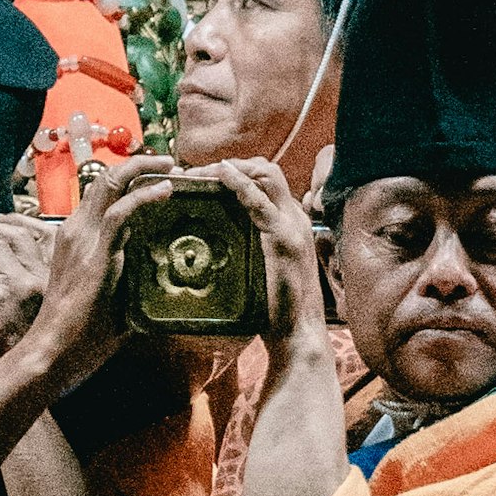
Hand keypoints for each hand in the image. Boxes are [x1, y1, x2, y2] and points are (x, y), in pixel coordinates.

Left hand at [0, 204, 63, 384]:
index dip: (24, 223)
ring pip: (15, 236)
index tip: (0, 221)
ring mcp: (39, 282)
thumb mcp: (10, 306)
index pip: (50, 238)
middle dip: (3, 221)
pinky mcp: (16, 288)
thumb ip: (8, 279)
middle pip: (33, 231)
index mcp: (61, 284)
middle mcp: (58, 281)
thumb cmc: (0, 348)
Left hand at [214, 154, 328, 370]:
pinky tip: (221, 176)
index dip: (237, 172)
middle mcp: (294, 218)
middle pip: (266, 170)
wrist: (297, 332)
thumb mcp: (261, 269)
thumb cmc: (275, 308)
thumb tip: (219, 243)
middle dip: (232, 163)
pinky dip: (240, 184)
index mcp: (289, 223)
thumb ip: (249, 250)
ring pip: (266, 176)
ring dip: (231, 168)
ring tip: (202, 172)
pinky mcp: (284, 238)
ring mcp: (291, 226)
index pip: (266, 181)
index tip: (206, 177)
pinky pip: (260, 201)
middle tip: (197, 172)